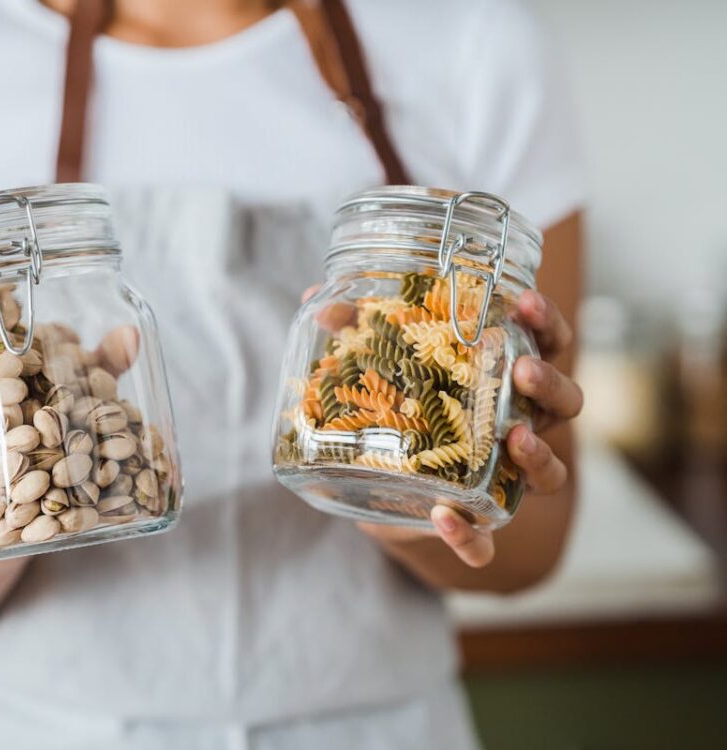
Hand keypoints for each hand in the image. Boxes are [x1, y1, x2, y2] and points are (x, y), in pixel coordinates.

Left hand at [359, 289, 582, 566]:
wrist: (377, 492)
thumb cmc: (395, 415)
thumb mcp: (379, 371)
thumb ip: (354, 333)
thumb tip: (318, 299)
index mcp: (502, 380)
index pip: (544, 344)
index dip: (545, 323)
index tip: (526, 302)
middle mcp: (517, 427)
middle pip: (565, 403)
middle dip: (550, 384)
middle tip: (524, 369)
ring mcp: (503, 481)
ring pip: (553, 474)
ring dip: (540, 454)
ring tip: (516, 436)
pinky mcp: (473, 527)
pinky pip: (487, 542)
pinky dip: (470, 535)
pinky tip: (443, 516)